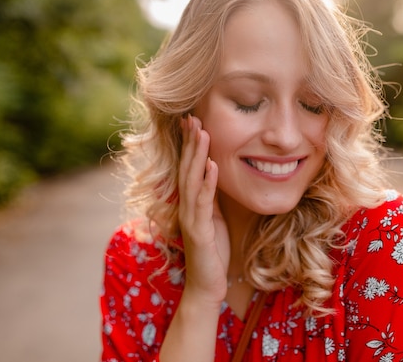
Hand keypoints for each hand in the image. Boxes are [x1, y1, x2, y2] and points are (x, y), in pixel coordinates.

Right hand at [178, 114, 229, 305]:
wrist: (208, 285)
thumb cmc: (213, 252)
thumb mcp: (214, 218)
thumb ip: (211, 197)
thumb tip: (216, 173)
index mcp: (191, 202)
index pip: (188, 168)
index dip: (190, 145)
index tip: (194, 120)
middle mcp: (186, 206)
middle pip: (186, 168)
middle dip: (190, 142)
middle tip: (193, 116)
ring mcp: (190, 218)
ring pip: (192, 181)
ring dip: (197, 155)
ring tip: (202, 132)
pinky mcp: (198, 232)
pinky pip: (203, 203)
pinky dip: (207, 183)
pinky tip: (211, 165)